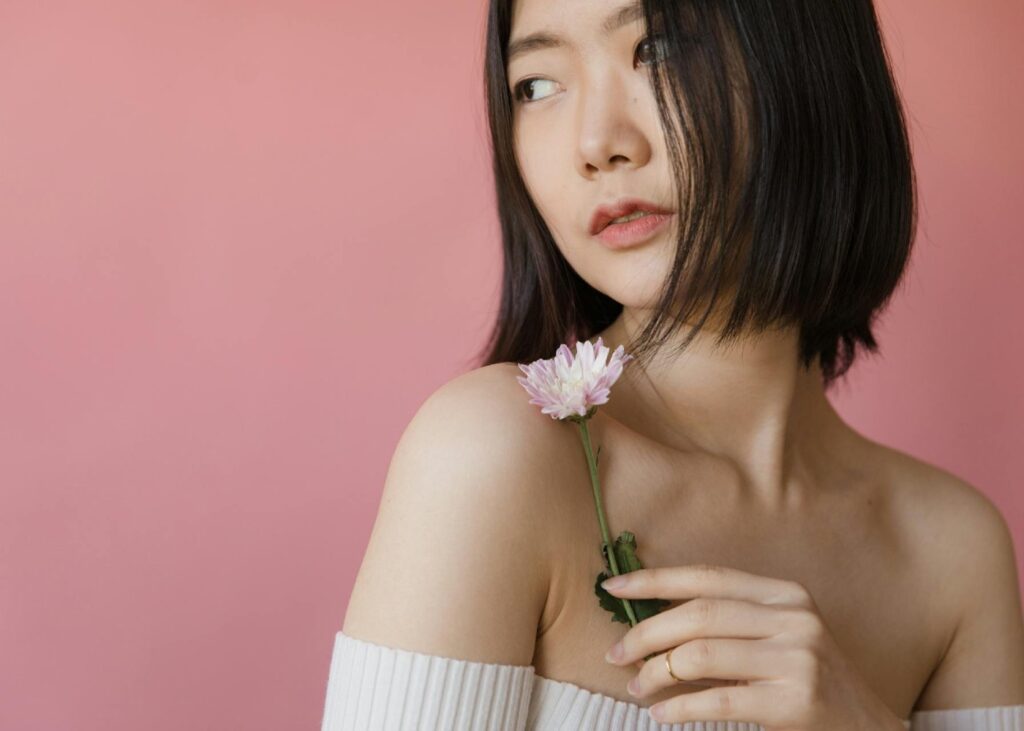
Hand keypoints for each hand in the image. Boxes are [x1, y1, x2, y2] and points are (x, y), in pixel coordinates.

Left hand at [601, 564, 905, 729]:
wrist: (869, 730)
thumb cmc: (808, 682)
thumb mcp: (776, 638)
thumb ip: (728, 622)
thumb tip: (649, 618)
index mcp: (785, 594)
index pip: (707, 577)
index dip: (654, 580)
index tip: (612, 587)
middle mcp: (794, 619)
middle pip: (698, 615)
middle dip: (646, 633)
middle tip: (615, 652)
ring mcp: (798, 659)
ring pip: (701, 655)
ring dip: (657, 672)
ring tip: (636, 686)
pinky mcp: (796, 703)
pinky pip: (718, 700)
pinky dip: (679, 707)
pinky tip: (660, 714)